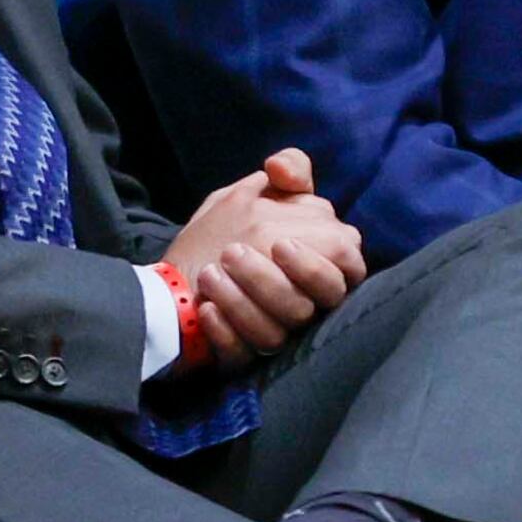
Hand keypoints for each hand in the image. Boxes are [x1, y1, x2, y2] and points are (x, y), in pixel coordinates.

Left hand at [162, 150, 365, 361]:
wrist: (173, 277)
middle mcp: (304, 302)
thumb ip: (288, 171)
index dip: (320, 261)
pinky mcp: (245, 356)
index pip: (348, 266)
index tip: (280, 243)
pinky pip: (244, 353)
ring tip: (210, 274)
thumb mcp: (254, 192)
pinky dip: (226, 330)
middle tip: (233, 254)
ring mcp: (276, 332)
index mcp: (318, 261)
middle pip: (315, 304)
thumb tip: (280, 166)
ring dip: (244, 300)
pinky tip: (208, 309)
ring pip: (278, 331)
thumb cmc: (227, 232)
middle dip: (274, 279)